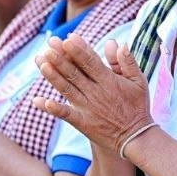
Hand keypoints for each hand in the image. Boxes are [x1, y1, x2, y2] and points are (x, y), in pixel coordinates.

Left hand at [33, 35, 153, 155]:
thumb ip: (126, 62)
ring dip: (53, 76)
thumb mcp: (138, 81)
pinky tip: (38, 100)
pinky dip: (53, 108)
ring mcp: (88, 108)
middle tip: (49, 44)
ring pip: (67, 89)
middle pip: (75, 73)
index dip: (79, 49)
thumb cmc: (137, 106)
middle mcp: (96, 93)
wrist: (136, 138)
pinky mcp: (83, 123)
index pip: (91, 62)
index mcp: (109, 81)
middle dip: (61, 58)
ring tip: (41, 62)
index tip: (68, 37)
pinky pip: (65, 115)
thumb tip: (115, 43)